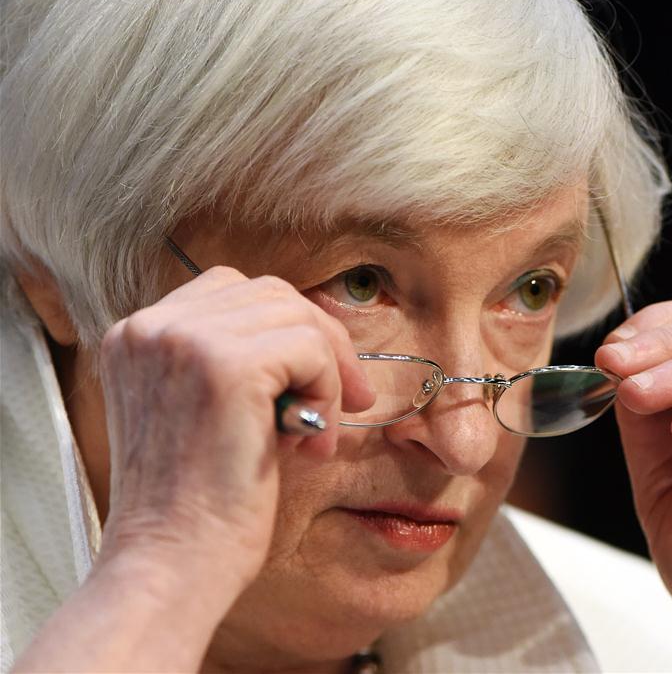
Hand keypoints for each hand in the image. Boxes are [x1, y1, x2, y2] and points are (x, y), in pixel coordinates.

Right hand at [96, 266, 372, 592]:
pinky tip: (313, 442)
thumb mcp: (200, 410)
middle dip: (321, 343)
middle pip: (270, 294)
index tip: (317, 379)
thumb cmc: (194, 504)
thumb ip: (233, 360)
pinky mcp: (226, 368)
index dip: (288, 327)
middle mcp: (151, 327)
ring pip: (297, 317)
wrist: (169, 568)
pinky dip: (328, 390)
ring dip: (326, 374)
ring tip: (317, 434)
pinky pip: (310, 348)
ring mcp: (184, 341)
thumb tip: (314, 336)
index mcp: (136, 335)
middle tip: (349, 400)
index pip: (232, 289)